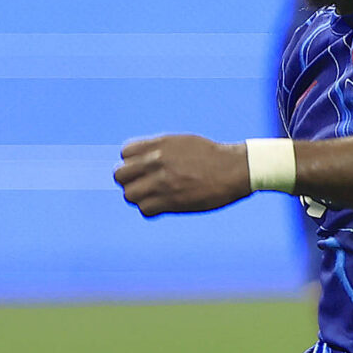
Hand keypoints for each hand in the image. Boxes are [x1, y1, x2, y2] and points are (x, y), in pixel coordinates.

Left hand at [115, 134, 253, 215]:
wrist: (233, 169)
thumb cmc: (211, 156)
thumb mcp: (182, 142)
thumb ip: (159, 149)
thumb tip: (142, 158)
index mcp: (159, 145)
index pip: (125, 153)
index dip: (132, 162)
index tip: (144, 169)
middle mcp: (156, 161)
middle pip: (120, 175)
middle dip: (130, 181)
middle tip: (145, 185)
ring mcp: (161, 182)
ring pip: (129, 195)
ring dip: (139, 197)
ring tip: (154, 197)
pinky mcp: (170, 201)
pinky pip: (145, 210)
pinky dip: (151, 210)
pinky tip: (163, 205)